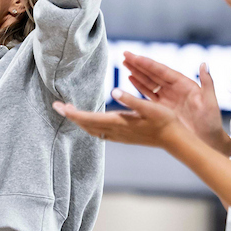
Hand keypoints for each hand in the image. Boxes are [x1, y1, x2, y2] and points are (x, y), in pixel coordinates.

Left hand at [53, 89, 183, 148]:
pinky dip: (90, 126)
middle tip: (57, 106)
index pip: (88, 118)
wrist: (174, 139)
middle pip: (86, 125)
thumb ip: (131, 99)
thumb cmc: (164, 121)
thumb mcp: (150, 107)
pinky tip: (90, 123)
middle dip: (71, 116)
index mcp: (118, 122)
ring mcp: (118, 136)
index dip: (72, 113)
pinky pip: (100, 133)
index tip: (59, 106)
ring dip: (79, 122)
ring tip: (70, 113)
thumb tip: (114, 91)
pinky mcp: (123, 137)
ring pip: (92, 130)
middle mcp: (115, 131)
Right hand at [121, 52, 230, 153]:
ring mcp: (167, 98)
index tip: (136, 57)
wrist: (208, 140)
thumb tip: (204, 64)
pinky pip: (148, 95)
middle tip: (125, 54)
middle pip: (153, 74)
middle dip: (139, 65)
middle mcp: (174, 89)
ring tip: (125, 63)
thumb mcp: (210, 101)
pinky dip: (139, 86)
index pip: (163, 71)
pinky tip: (131, 78)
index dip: (148, 64)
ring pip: (149, 82)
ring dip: (137, 72)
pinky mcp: (162, 108)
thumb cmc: (211, 122)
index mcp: (184, 85)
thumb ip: (207, 82)